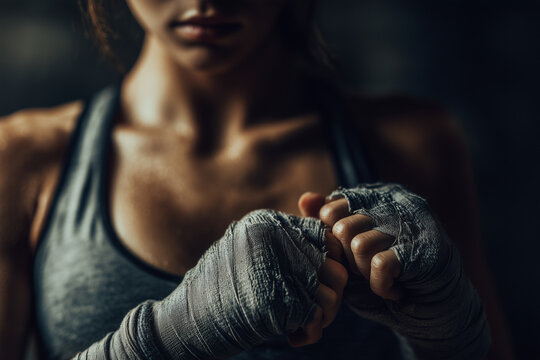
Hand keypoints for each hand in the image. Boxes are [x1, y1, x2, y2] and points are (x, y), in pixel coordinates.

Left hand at [298, 185, 489, 358]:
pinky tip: (395, 290)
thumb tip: (305, 199)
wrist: (431, 312)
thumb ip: (328, 226)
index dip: (334, 243)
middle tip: (368, 271)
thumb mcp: (348, 251)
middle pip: (341, 227)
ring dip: (364, 274)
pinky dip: (381, 286)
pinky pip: (379, 264)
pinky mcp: (423, 248)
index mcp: (375, 196)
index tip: (351, 258)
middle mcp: (394, 201)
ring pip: (358, 245)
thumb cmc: (384, 277)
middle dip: (348, 260)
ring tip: (383, 279)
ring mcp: (411, 222)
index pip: (331, 210)